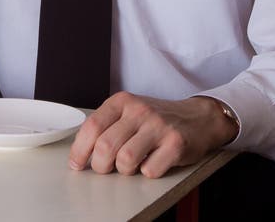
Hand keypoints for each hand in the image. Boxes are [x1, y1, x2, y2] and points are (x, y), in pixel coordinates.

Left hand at [69, 92, 237, 178]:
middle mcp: (139, 110)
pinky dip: (147, 172)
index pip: (92, 126)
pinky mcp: (176, 143)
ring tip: (131, 165)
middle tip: (108, 168)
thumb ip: (106, 127)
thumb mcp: (129, 113)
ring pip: (125, 160)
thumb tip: (79, 154)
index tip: (77, 164)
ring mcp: (158, 126)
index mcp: (123, 101)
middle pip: (106, 147)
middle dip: (101, 166)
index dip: (80, 150)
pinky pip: (150, 170)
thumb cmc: (156, 119)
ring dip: (125, 170)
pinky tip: (152, 163)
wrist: (197, 117)